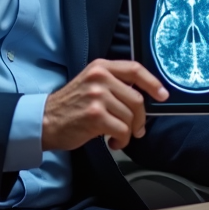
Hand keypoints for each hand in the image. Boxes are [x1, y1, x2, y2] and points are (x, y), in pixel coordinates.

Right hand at [42, 59, 167, 151]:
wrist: (45, 121)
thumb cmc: (71, 106)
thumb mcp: (91, 84)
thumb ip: (114, 83)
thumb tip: (144, 96)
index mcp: (101, 67)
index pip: (135, 69)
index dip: (153, 83)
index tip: (163, 95)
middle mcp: (100, 78)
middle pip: (136, 99)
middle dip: (141, 118)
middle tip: (137, 129)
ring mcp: (97, 96)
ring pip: (130, 117)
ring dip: (128, 132)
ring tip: (118, 136)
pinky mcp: (95, 116)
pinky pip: (122, 130)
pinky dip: (121, 141)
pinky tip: (112, 142)